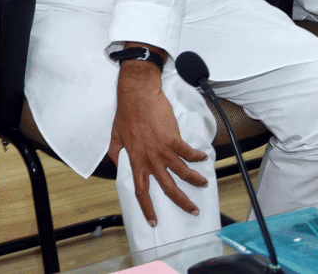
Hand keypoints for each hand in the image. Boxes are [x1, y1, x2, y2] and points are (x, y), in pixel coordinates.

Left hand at [108, 58, 208, 225]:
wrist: (137, 95)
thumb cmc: (126, 113)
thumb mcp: (115, 136)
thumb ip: (117, 154)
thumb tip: (120, 166)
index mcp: (136, 160)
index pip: (140, 190)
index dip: (147, 208)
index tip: (153, 221)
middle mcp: (150, 159)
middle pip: (167, 188)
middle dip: (181, 202)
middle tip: (192, 210)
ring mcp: (162, 150)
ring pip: (182, 172)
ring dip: (195, 180)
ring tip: (203, 183)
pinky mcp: (173, 138)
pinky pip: (189, 153)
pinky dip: (197, 156)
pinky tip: (203, 157)